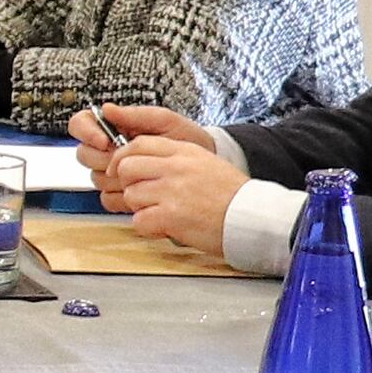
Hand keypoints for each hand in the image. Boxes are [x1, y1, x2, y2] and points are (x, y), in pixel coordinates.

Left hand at [86, 107, 243, 249]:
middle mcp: (175, 167)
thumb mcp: (205, 163)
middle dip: (129, 184)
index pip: (138, 144)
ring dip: (140, 208)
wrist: (251, 217)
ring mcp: (171, 190)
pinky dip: (148, 228)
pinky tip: (164, 227)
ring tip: (160, 214)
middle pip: (127, 167)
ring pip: (130, 195)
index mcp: (184, 151)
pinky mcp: (170, 215)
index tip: (120, 170)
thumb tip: (145, 162)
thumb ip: (175, 159)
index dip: (123, 158)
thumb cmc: (231, 195)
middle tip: (142, 196)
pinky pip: (139, 220)